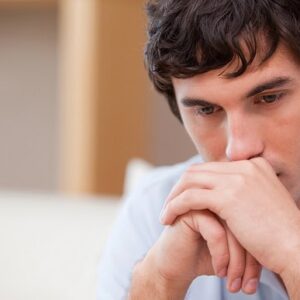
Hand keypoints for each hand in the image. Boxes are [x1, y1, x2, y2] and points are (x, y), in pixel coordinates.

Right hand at [150, 209, 260, 293]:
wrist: (175, 264)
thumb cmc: (205, 256)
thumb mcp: (233, 249)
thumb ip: (249, 237)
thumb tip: (278, 249)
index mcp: (230, 202)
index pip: (254, 223)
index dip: (257, 253)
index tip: (255, 280)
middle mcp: (218, 198)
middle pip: (246, 225)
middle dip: (249, 260)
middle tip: (248, 286)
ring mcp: (203, 200)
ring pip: (233, 229)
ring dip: (236, 262)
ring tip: (235, 284)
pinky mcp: (190, 210)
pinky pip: (216, 233)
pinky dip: (221, 256)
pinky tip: (218, 271)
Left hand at [160, 157, 299, 276]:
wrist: (297, 250)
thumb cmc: (280, 234)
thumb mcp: (262, 203)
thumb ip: (243, 193)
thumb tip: (221, 197)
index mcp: (253, 166)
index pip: (212, 168)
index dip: (194, 182)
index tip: (183, 198)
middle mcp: (245, 167)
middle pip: (198, 171)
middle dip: (179, 188)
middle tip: (169, 205)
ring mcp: (237, 179)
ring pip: (190, 181)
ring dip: (173, 197)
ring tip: (165, 215)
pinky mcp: (228, 197)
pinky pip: (190, 197)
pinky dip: (174, 206)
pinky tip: (168, 219)